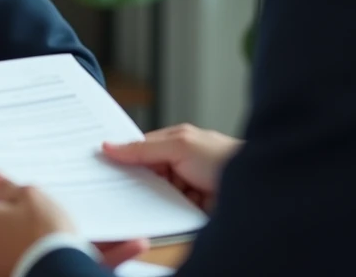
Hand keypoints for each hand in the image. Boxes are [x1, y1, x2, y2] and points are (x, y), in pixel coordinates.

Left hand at [0, 172, 146, 276]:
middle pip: (8, 226)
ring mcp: (5, 265)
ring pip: (35, 245)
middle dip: (29, 219)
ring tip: (88, 229)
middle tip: (50, 209)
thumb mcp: (29, 195)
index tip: (21, 194)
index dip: (5, 198)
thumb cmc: (42, 233)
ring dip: (59, 237)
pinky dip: (79, 254)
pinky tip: (115, 245)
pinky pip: (57, 259)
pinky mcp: (29, 274)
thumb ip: (9, 187)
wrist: (60, 270)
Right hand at [102, 124, 241, 210]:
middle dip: (130, 179)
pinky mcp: (191, 209)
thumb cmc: (224, 157)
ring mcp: (186, 187)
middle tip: (105, 185)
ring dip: (145, 198)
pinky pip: (167, 211)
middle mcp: (180, 163)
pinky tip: (146, 214)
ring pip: (154, 194)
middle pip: (145, 173)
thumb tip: (110, 145)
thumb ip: (143, 148)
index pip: (140, 149)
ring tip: (123, 201)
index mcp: (176, 142)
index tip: (99, 163)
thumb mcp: (179, 146)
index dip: (120, 156)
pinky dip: (158, 213)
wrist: (257, 187)